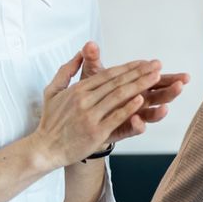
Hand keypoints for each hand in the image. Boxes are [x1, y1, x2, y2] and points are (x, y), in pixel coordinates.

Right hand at [30, 45, 162, 167]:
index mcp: (78, 89)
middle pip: (117, 82)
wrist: (45, 149)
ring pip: (118, 96)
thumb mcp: (53, 91)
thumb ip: (66, 70)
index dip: (128, 67)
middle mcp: (84, 99)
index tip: (144, 62)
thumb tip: (79, 52)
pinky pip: (115, 117)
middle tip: (157, 65)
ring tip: (155, 77)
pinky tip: (141, 99)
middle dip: (139, 72)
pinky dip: (129, 107)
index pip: (108, 74)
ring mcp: (90, 115)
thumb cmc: (51, 121)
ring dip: (139, 85)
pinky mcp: (95, 131)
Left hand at [79, 44, 188, 142]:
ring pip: (153, 114)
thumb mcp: (92, 74)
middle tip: (181, 83)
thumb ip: (93, 60)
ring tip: (164, 108)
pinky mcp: (127, 129)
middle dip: (172, 89)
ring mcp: (136, 115)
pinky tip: (137, 119)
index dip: (157, 71)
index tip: (161, 64)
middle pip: (161, 95)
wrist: (80, 116)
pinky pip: (136, 128)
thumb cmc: (91, 92)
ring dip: (160, 111)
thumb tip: (89, 44)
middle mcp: (140, 100)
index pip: (153, 77)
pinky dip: (139, 124)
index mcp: (136, 85)